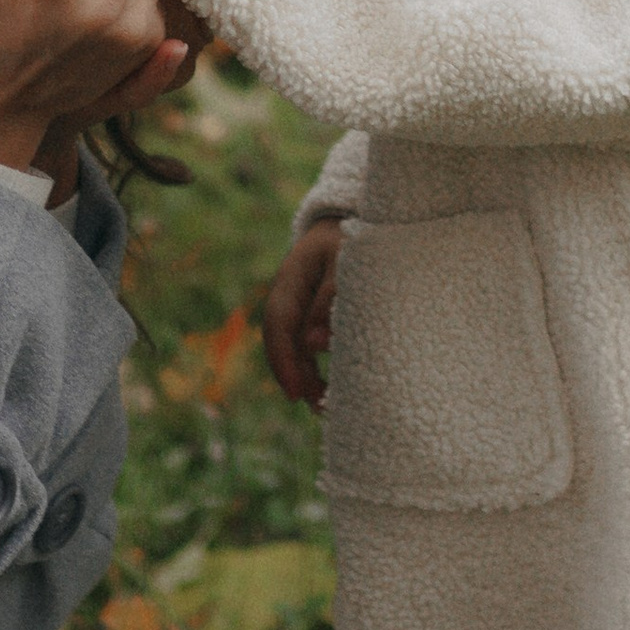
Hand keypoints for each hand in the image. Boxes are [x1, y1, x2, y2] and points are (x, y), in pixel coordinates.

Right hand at [262, 222, 341, 406]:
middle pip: (281, 341)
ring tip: (323, 407)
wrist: (350, 222)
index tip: (295, 391)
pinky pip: (303, 344)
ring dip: (303, 377)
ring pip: (292, 347)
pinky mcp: (310, 313)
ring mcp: (297, 305)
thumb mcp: (343, 260)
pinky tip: (324, 389)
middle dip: (293, 376)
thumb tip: (314, 345)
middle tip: (315, 406)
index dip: (284, 360)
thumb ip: (330, 298)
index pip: (278, 323)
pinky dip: (311, 368)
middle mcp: (288, 295)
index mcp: (290, 278)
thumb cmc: (350, 239)